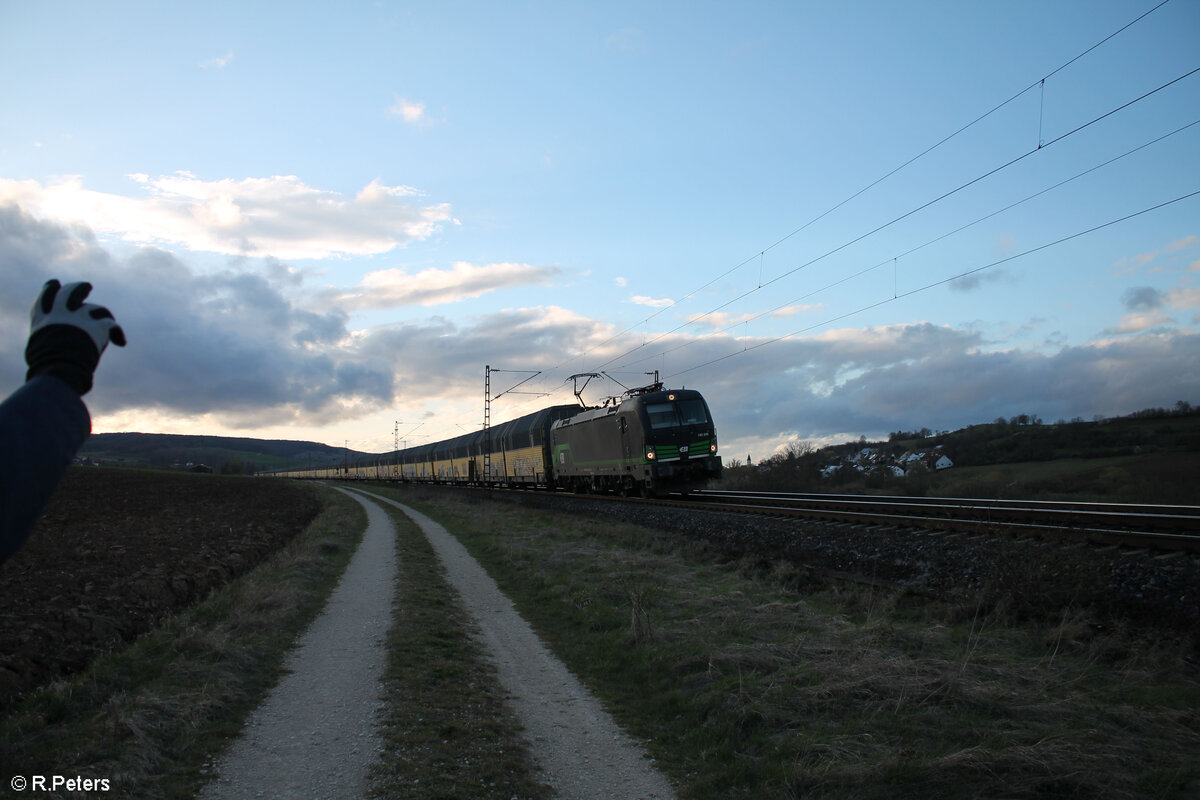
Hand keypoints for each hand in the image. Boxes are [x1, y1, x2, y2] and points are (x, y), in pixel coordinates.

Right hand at [25, 280, 125, 394]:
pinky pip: (111, 325)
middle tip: (87, 286)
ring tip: (108, 320)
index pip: (45, 297)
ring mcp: (79, 317)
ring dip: (103, 313)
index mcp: (42, 320)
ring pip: (96, 308)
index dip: (50, 289)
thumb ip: (45, 341)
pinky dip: (117, 333)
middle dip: (78, 287)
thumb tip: (48, 348)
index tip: (54, 284)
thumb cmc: (46, 367)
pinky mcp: (97, 326)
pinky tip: (120, 342)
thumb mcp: (37, 351)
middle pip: (70, 292)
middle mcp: (60, 313)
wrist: (58, 368)